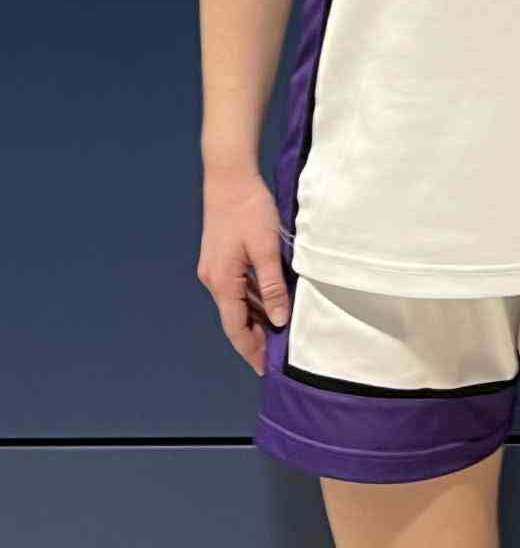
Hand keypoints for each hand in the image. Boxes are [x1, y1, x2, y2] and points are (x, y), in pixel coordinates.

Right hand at [197, 173, 288, 376]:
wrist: (228, 178)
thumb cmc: (249, 210)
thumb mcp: (266, 249)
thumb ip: (271, 286)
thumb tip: (278, 320)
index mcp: (222, 282)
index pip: (236, 328)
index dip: (250, 350)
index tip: (263, 369)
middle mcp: (213, 280)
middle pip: (234, 319)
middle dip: (253, 339)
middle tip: (275, 357)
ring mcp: (214, 269)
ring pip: (235, 303)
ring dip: (253, 320)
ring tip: (276, 336)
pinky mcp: (220, 258)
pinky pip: (236, 289)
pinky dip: (251, 301)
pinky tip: (268, 304)